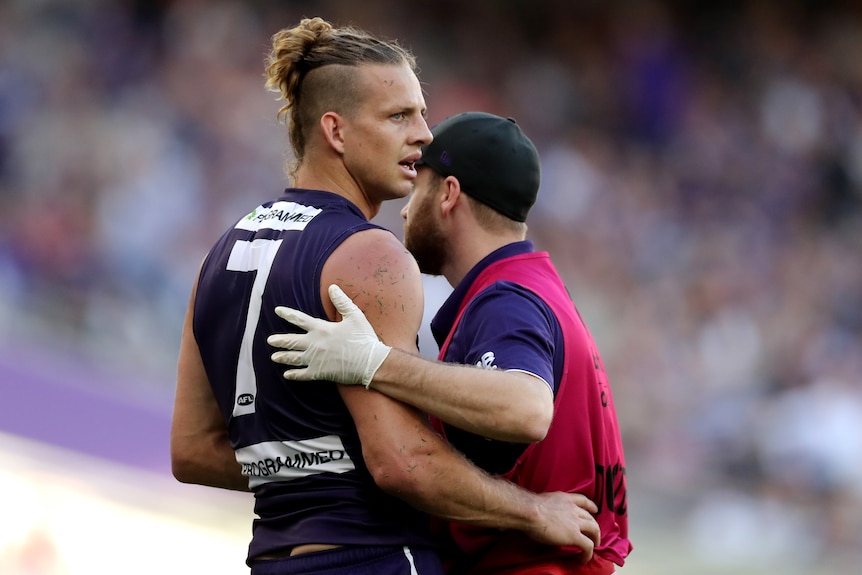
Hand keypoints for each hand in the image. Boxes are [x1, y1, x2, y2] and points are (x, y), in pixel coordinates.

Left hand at [267, 284, 391, 387]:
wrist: (370, 362)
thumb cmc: (363, 339)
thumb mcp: (355, 316)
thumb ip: (342, 301)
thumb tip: (332, 287)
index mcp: (321, 328)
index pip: (299, 319)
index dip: (287, 314)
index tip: (277, 311)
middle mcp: (314, 344)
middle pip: (291, 341)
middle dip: (279, 340)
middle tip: (270, 340)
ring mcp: (315, 359)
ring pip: (293, 358)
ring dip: (283, 357)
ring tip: (274, 357)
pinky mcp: (319, 372)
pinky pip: (302, 374)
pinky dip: (294, 374)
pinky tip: (287, 374)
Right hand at [526, 492, 599, 562]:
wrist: (530, 512)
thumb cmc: (529, 507)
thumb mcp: (544, 501)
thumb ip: (550, 506)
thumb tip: (545, 513)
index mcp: (565, 499)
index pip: (583, 500)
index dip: (591, 505)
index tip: (595, 509)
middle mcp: (573, 509)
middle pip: (590, 517)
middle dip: (594, 525)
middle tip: (593, 533)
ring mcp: (575, 522)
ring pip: (594, 529)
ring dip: (595, 538)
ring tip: (593, 546)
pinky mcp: (575, 535)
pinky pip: (588, 545)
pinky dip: (588, 553)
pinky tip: (584, 558)